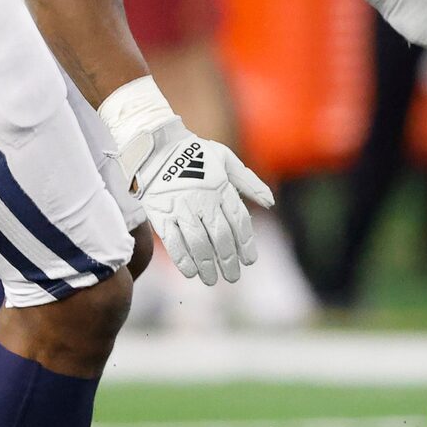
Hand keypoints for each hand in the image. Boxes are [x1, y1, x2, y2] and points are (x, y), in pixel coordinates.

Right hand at [115, 114, 274, 285]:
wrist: (154, 146)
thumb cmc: (194, 153)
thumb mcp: (226, 160)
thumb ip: (249, 182)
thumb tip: (271, 202)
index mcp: (221, 188)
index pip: (239, 221)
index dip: (245, 243)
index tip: (250, 261)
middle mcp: (203, 200)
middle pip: (220, 236)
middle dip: (228, 260)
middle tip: (233, 277)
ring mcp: (181, 208)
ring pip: (198, 243)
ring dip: (207, 265)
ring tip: (212, 279)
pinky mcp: (160, 214)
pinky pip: (173, 241)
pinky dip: (183, 259)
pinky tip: (191, 272)